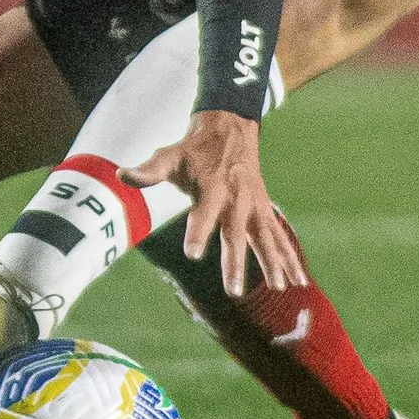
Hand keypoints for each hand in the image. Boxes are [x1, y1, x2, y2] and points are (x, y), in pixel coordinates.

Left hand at [122, 108, 307, 296]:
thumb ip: (149, 170)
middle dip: (236, 262)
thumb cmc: (195, 148)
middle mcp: (237, 198)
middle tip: (233, 291)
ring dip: (272, 263)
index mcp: (213, 186)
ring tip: (278, 288)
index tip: (192, 254)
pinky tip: (298, 280)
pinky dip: (290, 257)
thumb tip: (121, 174)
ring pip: (265, 238)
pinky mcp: (264, 211)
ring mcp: (254, 206)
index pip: (204, 212)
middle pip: (236, 233)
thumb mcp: (170, 155)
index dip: (198, 231)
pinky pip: (279, 237)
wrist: (232, 127)